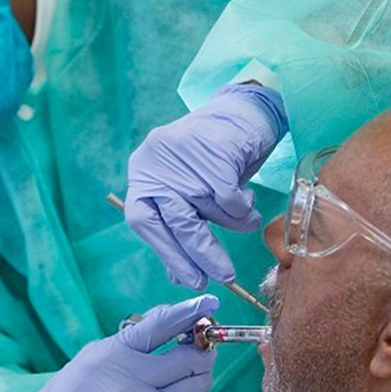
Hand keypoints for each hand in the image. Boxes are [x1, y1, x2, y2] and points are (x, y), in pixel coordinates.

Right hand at [14, 295, 219, 391]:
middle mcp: (126, 379)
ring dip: (202, 380)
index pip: (161, 325)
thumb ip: (138, 335)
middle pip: (185, 360)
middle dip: (203, 353)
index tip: (208, 304)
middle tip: (205, 351)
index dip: (190, 312)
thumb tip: (177, 315)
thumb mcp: (100, 350)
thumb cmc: (79, 386)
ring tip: (200, 376)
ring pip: (190, 390)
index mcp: (115, 352)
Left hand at [127, 84, 287, 289]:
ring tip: (247, 222)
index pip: (143, 222)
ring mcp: (184, 154)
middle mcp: (157, 163)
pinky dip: (242, 209)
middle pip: (176, 220)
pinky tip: (248, 205)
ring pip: (208, 209)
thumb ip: (177, 229)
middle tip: (223, 274)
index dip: (167, 254)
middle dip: (201, 253)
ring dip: (233, 224)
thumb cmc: (211, 160)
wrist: (242, 112)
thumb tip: (179, 277)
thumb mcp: (187, 193)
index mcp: (143, 174)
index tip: (189, 280)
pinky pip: (229, 198)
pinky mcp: (213, 149)